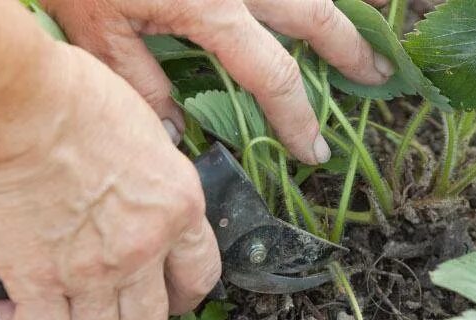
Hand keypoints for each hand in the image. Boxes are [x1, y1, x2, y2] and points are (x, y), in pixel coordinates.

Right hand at [0, 45, 220, 319]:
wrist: (20, 107)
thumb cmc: (79, 101)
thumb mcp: (148, 135)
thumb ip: (155, 181)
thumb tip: (144, 195)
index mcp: (179, 210)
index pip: (201, 276)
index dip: (182, 295)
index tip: (166, 294)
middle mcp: (143, 250)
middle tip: (108, 306)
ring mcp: (93, 272)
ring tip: (63, 309)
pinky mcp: (38, 281)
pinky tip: (16, 308)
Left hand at [40, 0, 393, 164]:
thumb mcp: (97, 31)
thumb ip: (142, 86)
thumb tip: (176, 132)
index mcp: (211, 6)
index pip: (272, 74)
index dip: (296, 117)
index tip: (311, 149)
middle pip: (313, 14)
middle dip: (349, 49)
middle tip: (379, 77)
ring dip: (337, 11)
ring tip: (360, 40)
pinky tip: (307, 10)